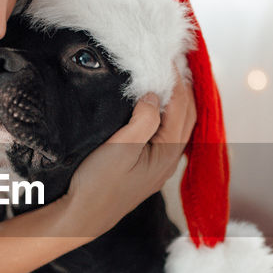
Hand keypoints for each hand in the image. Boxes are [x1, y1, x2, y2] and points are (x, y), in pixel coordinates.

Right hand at [61, 74, 196, 237]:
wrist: (83, 216)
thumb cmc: (99, 184)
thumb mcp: (121, 148)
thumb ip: (143, 120)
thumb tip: (153, 96)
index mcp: (168, 152)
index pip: (181, 106)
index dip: (177, 79)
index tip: (168, 56)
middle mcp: (171, 159)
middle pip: (189, 115)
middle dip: (184, 87)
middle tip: (174, 62)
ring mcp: (162, 165)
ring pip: (181, 125)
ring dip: (178, 101)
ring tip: (168, 79)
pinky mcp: (150, 168)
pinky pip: (169, 134)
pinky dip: (170, 114)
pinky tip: (157, 107)